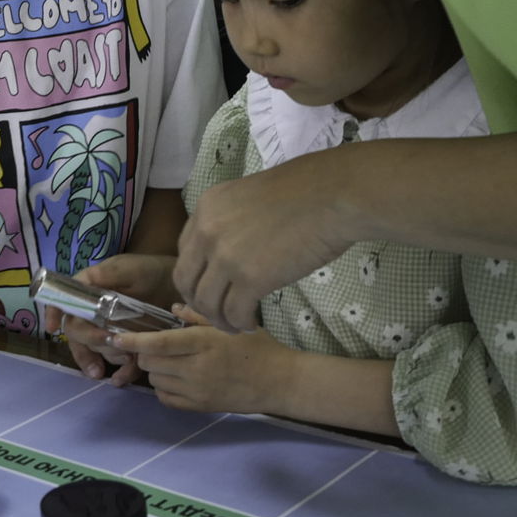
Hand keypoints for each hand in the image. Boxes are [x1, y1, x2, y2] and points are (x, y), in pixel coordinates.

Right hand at [41, 254, 176, 382]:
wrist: (180, 287)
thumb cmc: (151, 271)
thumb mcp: (129, 269)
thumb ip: (107, 275)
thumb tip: (83, 282)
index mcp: (89, 291)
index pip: (64, 302)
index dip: (54, 314)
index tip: (52, 329)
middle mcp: (94, 313)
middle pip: (77, 332)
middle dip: (89, 341)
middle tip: (106, 341)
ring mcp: (109, 330)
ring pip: (96, 350)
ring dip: (108, 356)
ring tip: (126, 356)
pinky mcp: (126, 345)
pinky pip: (117, 363)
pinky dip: (119, 372)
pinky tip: (121, 379)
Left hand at [112, 308, 302, 413]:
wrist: (279, 382)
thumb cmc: (257, 347)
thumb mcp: (229, 325)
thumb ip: (198, 315)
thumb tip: (172, 307)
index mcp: (203, 343)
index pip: (159, 343)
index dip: (133, 341)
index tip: (115, 336)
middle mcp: (196, 369)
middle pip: (151, 363)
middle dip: (144, 352)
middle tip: (154, 345)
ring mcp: (197, 391)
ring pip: (155, 380)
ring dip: (154, 369)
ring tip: (170, 360)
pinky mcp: (199, 407)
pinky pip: (166, 398)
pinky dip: (164, 387)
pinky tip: (176, 378)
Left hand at [176, 156, 352, 329]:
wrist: (332, 197)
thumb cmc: (304, 191)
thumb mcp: (250, 197)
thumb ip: (232, 221)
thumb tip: (233, 248)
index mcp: (206, 208)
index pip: (185, 250)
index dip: (196, 274)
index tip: (210, 286)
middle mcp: (207, 232)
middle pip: (186, 279)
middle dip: (198, 301)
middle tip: (217, 312)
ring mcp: (226, 256)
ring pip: (206, 302)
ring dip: (219, 319)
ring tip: (235, 325)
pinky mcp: (250, 279)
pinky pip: (234, 312)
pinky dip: (240, 324)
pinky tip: (251, 324)